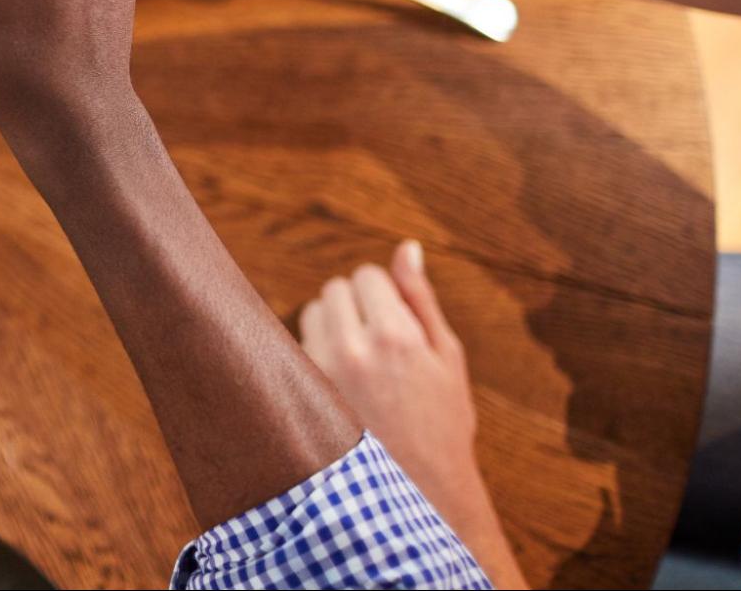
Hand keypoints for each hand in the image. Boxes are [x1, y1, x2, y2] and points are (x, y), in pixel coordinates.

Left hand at [300, 242, 526, 587]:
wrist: (421, 494)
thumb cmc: (441, 423)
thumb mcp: (446, 358)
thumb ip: (421, 298)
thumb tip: (407, 246)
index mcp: (397, 336)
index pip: (365, 275)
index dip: (381, 295)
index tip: (393, 322)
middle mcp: (354, 348)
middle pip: (333, 289)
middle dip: (353, 306)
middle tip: (377, 345)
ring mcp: (321, 372)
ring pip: (310, 315)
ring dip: (329, 327)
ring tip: (359, 367)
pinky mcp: (300, 393)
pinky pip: (295, 345)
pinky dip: (313, 354)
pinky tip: (338, 384)